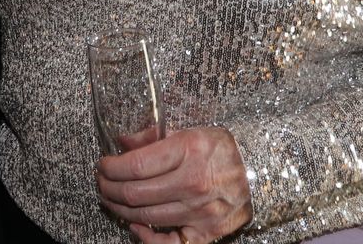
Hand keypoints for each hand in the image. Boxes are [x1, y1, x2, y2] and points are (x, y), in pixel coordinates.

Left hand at [95, 125, 251, 243]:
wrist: (262, 170)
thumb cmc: (223, 148)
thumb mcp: (190, 129)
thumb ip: (153, 136)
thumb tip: (122, 142)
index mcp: (188, 150)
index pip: (135, 165)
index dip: (110, 167)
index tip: (102, 164)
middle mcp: (193, 182)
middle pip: (134, 193)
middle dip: (108, 188)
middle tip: (101, 182)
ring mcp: (200, 210)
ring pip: (146, 216)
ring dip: (120, 209)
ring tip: (111, 199)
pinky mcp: (207, 232)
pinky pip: (170, 243)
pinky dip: (147, 239)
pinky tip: (135, 227)